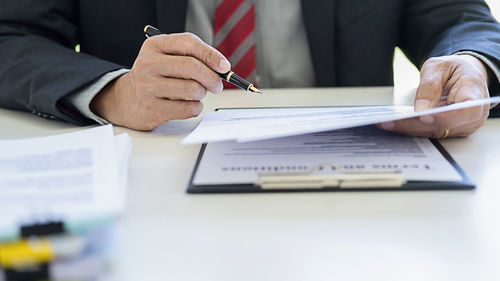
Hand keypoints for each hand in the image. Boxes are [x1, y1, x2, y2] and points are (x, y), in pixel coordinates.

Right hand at [90, 33, 230, 129]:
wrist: (127, 99)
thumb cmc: (156, 77)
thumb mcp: (167, 58)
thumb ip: (192, 57)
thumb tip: (222, 68)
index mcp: (154, 45)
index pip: (188, 43)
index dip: (211, 54)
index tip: (224, 66)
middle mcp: (148, 64)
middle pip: (192, 67)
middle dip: (212, 78)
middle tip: (217, 85)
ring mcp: (148, 86)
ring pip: (192, 89)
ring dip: (202, 94)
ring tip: (196, 94)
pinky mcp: (151, 108)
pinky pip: (187, 108)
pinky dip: (195, 108)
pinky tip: (189, 105)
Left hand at [379, 54, 489, 137]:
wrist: (463, 75)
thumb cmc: (454, 69)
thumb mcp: (439, 67)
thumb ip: (430, 85)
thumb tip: (420, 109)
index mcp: (475, 94)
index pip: (464, 111)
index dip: (445, 117)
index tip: (423, 117)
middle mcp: (473, 115)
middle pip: (445, 126)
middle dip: (416, 125)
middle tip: (390, 122)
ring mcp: (462, 126)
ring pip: (435, 133)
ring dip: (410, 130)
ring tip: (386, 124)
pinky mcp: (450, 131)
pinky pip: (430, 132)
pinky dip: (412, 129)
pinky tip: (393, 125)